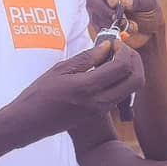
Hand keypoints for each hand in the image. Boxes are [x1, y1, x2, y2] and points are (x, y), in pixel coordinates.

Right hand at [15, 40, 143, 137]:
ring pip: (130, 90)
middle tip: (122, 50)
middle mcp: (99, 101)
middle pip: (135, 81)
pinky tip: (106, 72)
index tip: (114, 43)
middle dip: (135, 61)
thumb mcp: (60, 70)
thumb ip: (86, 58)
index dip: (124, 51)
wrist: (30, 122)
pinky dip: (121, 82)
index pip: (122, 67)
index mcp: (88, 87)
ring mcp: (101, 110)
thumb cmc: (40, 94)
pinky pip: (120, 96)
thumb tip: (107, 46)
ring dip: (129, 72)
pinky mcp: (99, 114)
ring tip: (114, 59)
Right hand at [87, 0, 164, 50]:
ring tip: (130, 27)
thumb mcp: (148, 1)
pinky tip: (123, 33)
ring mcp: (96, 7)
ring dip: (110, 24)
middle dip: (105, 11)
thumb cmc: (147, 8)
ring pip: (94, 15)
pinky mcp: (97, 22)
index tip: (114, 3)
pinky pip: (97, 28)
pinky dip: (110, 32)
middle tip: (117, 19)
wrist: (148, 28)